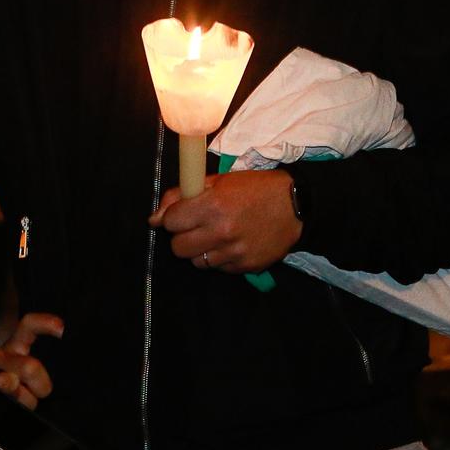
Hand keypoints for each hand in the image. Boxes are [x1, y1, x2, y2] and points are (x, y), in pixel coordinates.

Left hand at [150, 169, 300, 272]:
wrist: (295, 204)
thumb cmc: (253, 188)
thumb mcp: (216, 181)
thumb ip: (181, 196)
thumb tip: (153, 219)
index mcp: (212, 206)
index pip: (170, 223)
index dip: (173, 218)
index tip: (182, 214)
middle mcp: (222, 232)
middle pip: (178, 248)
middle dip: (182, 236)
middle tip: (196, 227)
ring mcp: (235, 252)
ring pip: (197, 262)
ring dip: (201, 249)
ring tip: (216, 235)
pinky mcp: (247, 266)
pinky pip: (219, 268)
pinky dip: (220, 258)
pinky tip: (232, 244)